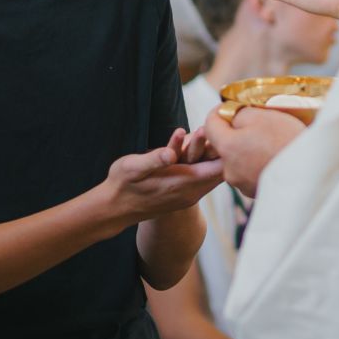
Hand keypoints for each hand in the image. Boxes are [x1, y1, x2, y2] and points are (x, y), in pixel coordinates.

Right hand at [100, 135, 223, 227]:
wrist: (115, 209)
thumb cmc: (122, 184)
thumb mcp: (133, 167)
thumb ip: (154, 160)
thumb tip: (171, 153)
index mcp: (183, 183)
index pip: (218, 169)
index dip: (223, 150)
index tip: (223, 132)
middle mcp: (191, 192)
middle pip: (221, 171)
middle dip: (223, 151)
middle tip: (223, 129)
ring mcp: (189, 195)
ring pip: (214, 176)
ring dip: (214, 156)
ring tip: (214, 136)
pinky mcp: (184, 195)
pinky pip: (203, 178)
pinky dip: (206, 163)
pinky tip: (204, 150)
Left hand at [202, 105, 304, 197]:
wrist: (313, 172)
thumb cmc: (288, 140)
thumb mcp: (262, 115)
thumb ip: (238, 113)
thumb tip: (230, 116)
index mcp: (227, 148)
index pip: (209, 124)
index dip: (219, 111)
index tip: (233, 106)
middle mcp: (229, 170)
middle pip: (225, 145)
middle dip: (237, 132)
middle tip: (258, 124)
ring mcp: (242, 184)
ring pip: (238, 160)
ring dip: (249, 149)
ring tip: (271, 143)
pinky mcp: (256, 194)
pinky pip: (251, 173)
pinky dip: (259, 164)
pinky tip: (275, 158)